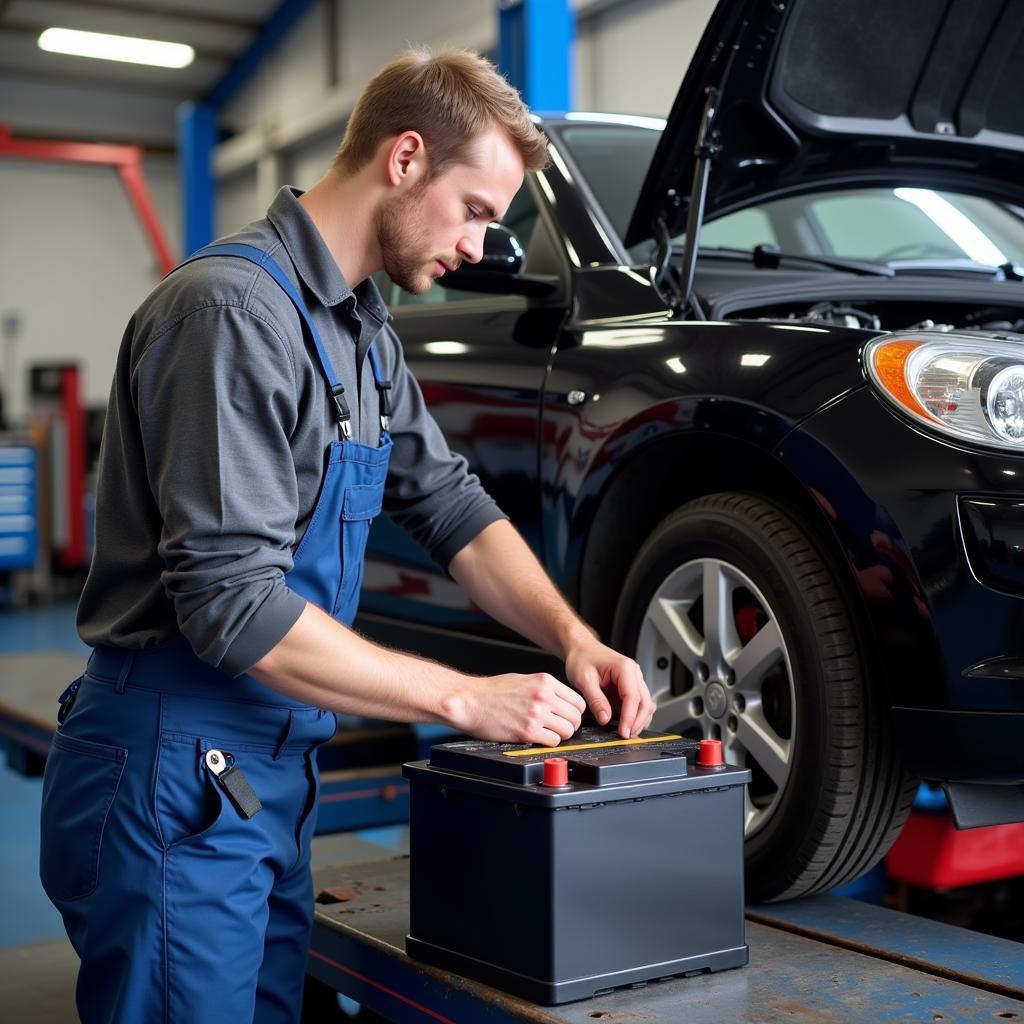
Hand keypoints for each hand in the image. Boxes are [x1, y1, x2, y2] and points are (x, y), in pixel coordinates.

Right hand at [449, 673, 586, 745]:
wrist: (470, 701)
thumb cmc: (491, 691)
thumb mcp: (523, 680)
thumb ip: (544, 689)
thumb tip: (560, 700)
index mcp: (545, 681)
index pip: (578, 700)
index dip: (575, 712)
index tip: (568, 717)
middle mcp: (544, 696)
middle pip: (575, 717)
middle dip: (569, 725)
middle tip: (559, 728)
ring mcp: (537, 714)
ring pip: (567, 731)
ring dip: (560, 735)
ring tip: (547, 733)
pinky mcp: (527, 731)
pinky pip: (553, 741)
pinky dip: (548, 743)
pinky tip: (537, 738)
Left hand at [564, 639, 654, 738]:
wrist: (581, 648)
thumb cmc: (582, 658)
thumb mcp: (583, 679)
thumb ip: (595, 700)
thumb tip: (605, 719)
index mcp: (625, 668)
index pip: (633, 697)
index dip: (630, 718)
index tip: (623, 733)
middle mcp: (634, 674)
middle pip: (645, 703)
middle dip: (637, 723)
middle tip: (624, 737)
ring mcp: (634, 681)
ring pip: (645, 705)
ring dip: (638, 721)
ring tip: (624, 733)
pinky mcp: (630, 688)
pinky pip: (638, 705)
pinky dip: (634, 716)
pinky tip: (624, 725)